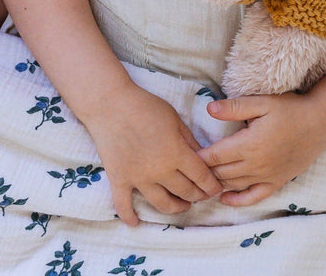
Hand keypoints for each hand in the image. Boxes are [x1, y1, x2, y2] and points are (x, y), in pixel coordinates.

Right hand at [82, 83, 222, 225]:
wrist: (109, 102)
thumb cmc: (145, 105)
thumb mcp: (174, 118)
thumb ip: (190, 140)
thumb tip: (203, 158)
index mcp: (176, 153)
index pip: (201, 177)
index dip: (212, 185)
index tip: (215, 187)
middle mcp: (159, 170)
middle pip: (186, 192)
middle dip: (198, 196)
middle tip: (201, 194)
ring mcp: (138, 178)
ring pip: (162, 204)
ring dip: (176, 208)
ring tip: (182, 205)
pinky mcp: (119, 179)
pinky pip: (124, 205)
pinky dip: (129, 217)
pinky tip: (135, 223)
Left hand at [197, 92, 325, 205]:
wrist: (319, 124)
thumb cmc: (289, 109)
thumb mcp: (262, 102)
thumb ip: (234, 107)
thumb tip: (209, 109)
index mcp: (249, 144)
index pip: (216, 156)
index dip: (198, 157)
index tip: (183, 155)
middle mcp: (256, 164)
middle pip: (221, 173)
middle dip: (203, 172)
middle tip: (186, 169)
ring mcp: (267, 176)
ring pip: (234, 185)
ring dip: (216, 184)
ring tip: (199, 181)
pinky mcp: (277, 182)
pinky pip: (254, 197)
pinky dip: (238, 200)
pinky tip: (225, 199)